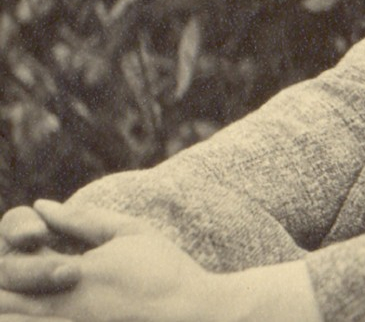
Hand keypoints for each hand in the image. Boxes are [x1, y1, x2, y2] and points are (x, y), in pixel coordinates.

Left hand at [0, 201, 214, 321]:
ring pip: (13, 320)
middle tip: (26, 276)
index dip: (14, 256)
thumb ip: (82, 220)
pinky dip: (31, 319)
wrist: (195, 315)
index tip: (33, 247)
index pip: (10, 268)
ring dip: (16, 309)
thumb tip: (41, 205)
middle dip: (9, 286)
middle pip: (3, 301)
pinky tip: (52, 309)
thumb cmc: (165, 271)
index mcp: (73, 275)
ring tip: (34, 296)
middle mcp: (63, 310)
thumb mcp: (130, 233)